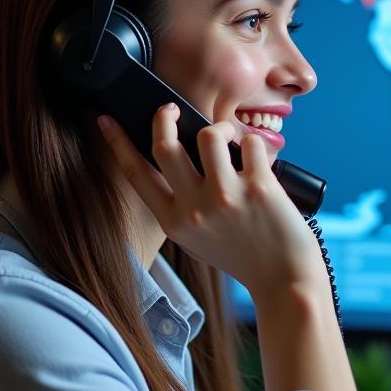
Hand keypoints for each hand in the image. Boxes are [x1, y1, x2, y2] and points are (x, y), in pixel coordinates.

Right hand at [97, 105, 327, 301]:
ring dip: (219, 128)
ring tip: (230, 139)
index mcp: (174, 222)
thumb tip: (177, 156)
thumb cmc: (243, 256)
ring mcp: (225, 197)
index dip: (117, 143)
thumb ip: (182, 205)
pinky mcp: (258, 187)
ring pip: (208, 135)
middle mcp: (194, 209)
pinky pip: (249, 143)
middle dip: (164, 118)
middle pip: (164, 146)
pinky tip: (258, 161)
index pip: (136, 174)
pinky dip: (253, 144)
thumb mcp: (197, 238)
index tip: (106, 120)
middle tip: (171, 110)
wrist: (284, 280)